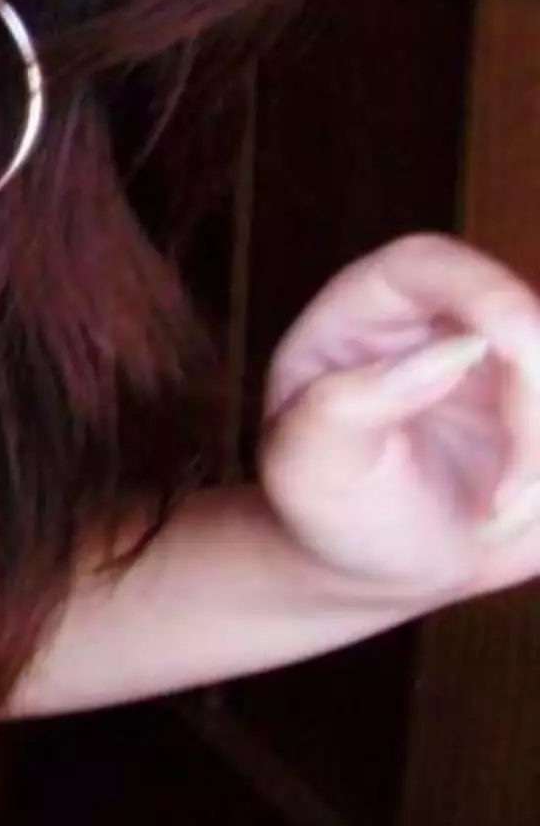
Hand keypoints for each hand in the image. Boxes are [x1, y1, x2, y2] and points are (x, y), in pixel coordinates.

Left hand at [260, 234, 539, 602]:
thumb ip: (352, 404)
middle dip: (533, 415)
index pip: (432, 263)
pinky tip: (519, 512)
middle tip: (501, 503)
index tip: (520, 355)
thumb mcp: (308, 464)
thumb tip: (457, 349)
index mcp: (373, 308)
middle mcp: (450, 316)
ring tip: (499, 517)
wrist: (370, 562)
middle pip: (529, 323)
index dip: (489, 296)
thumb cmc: (330, 505)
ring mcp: (512, 359)